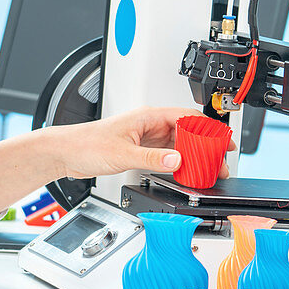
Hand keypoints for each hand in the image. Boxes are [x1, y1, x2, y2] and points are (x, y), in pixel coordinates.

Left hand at [53, 106, 237, 179]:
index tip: (223, 141)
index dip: (209, 129)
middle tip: (219, 162)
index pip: (188, 117)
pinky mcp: (139, 150)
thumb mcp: (123, 153)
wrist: (66, 153)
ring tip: (206, 170)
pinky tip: (184, 172)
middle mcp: (149, 124)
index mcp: (148, 116)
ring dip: (192, 156)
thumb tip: (177, 160)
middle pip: (187, 132)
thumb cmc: (86, 144)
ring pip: (178, 144)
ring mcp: (145, 137)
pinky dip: (178, 162)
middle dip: (205, 146)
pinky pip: (166, 154)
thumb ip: (151, 158)